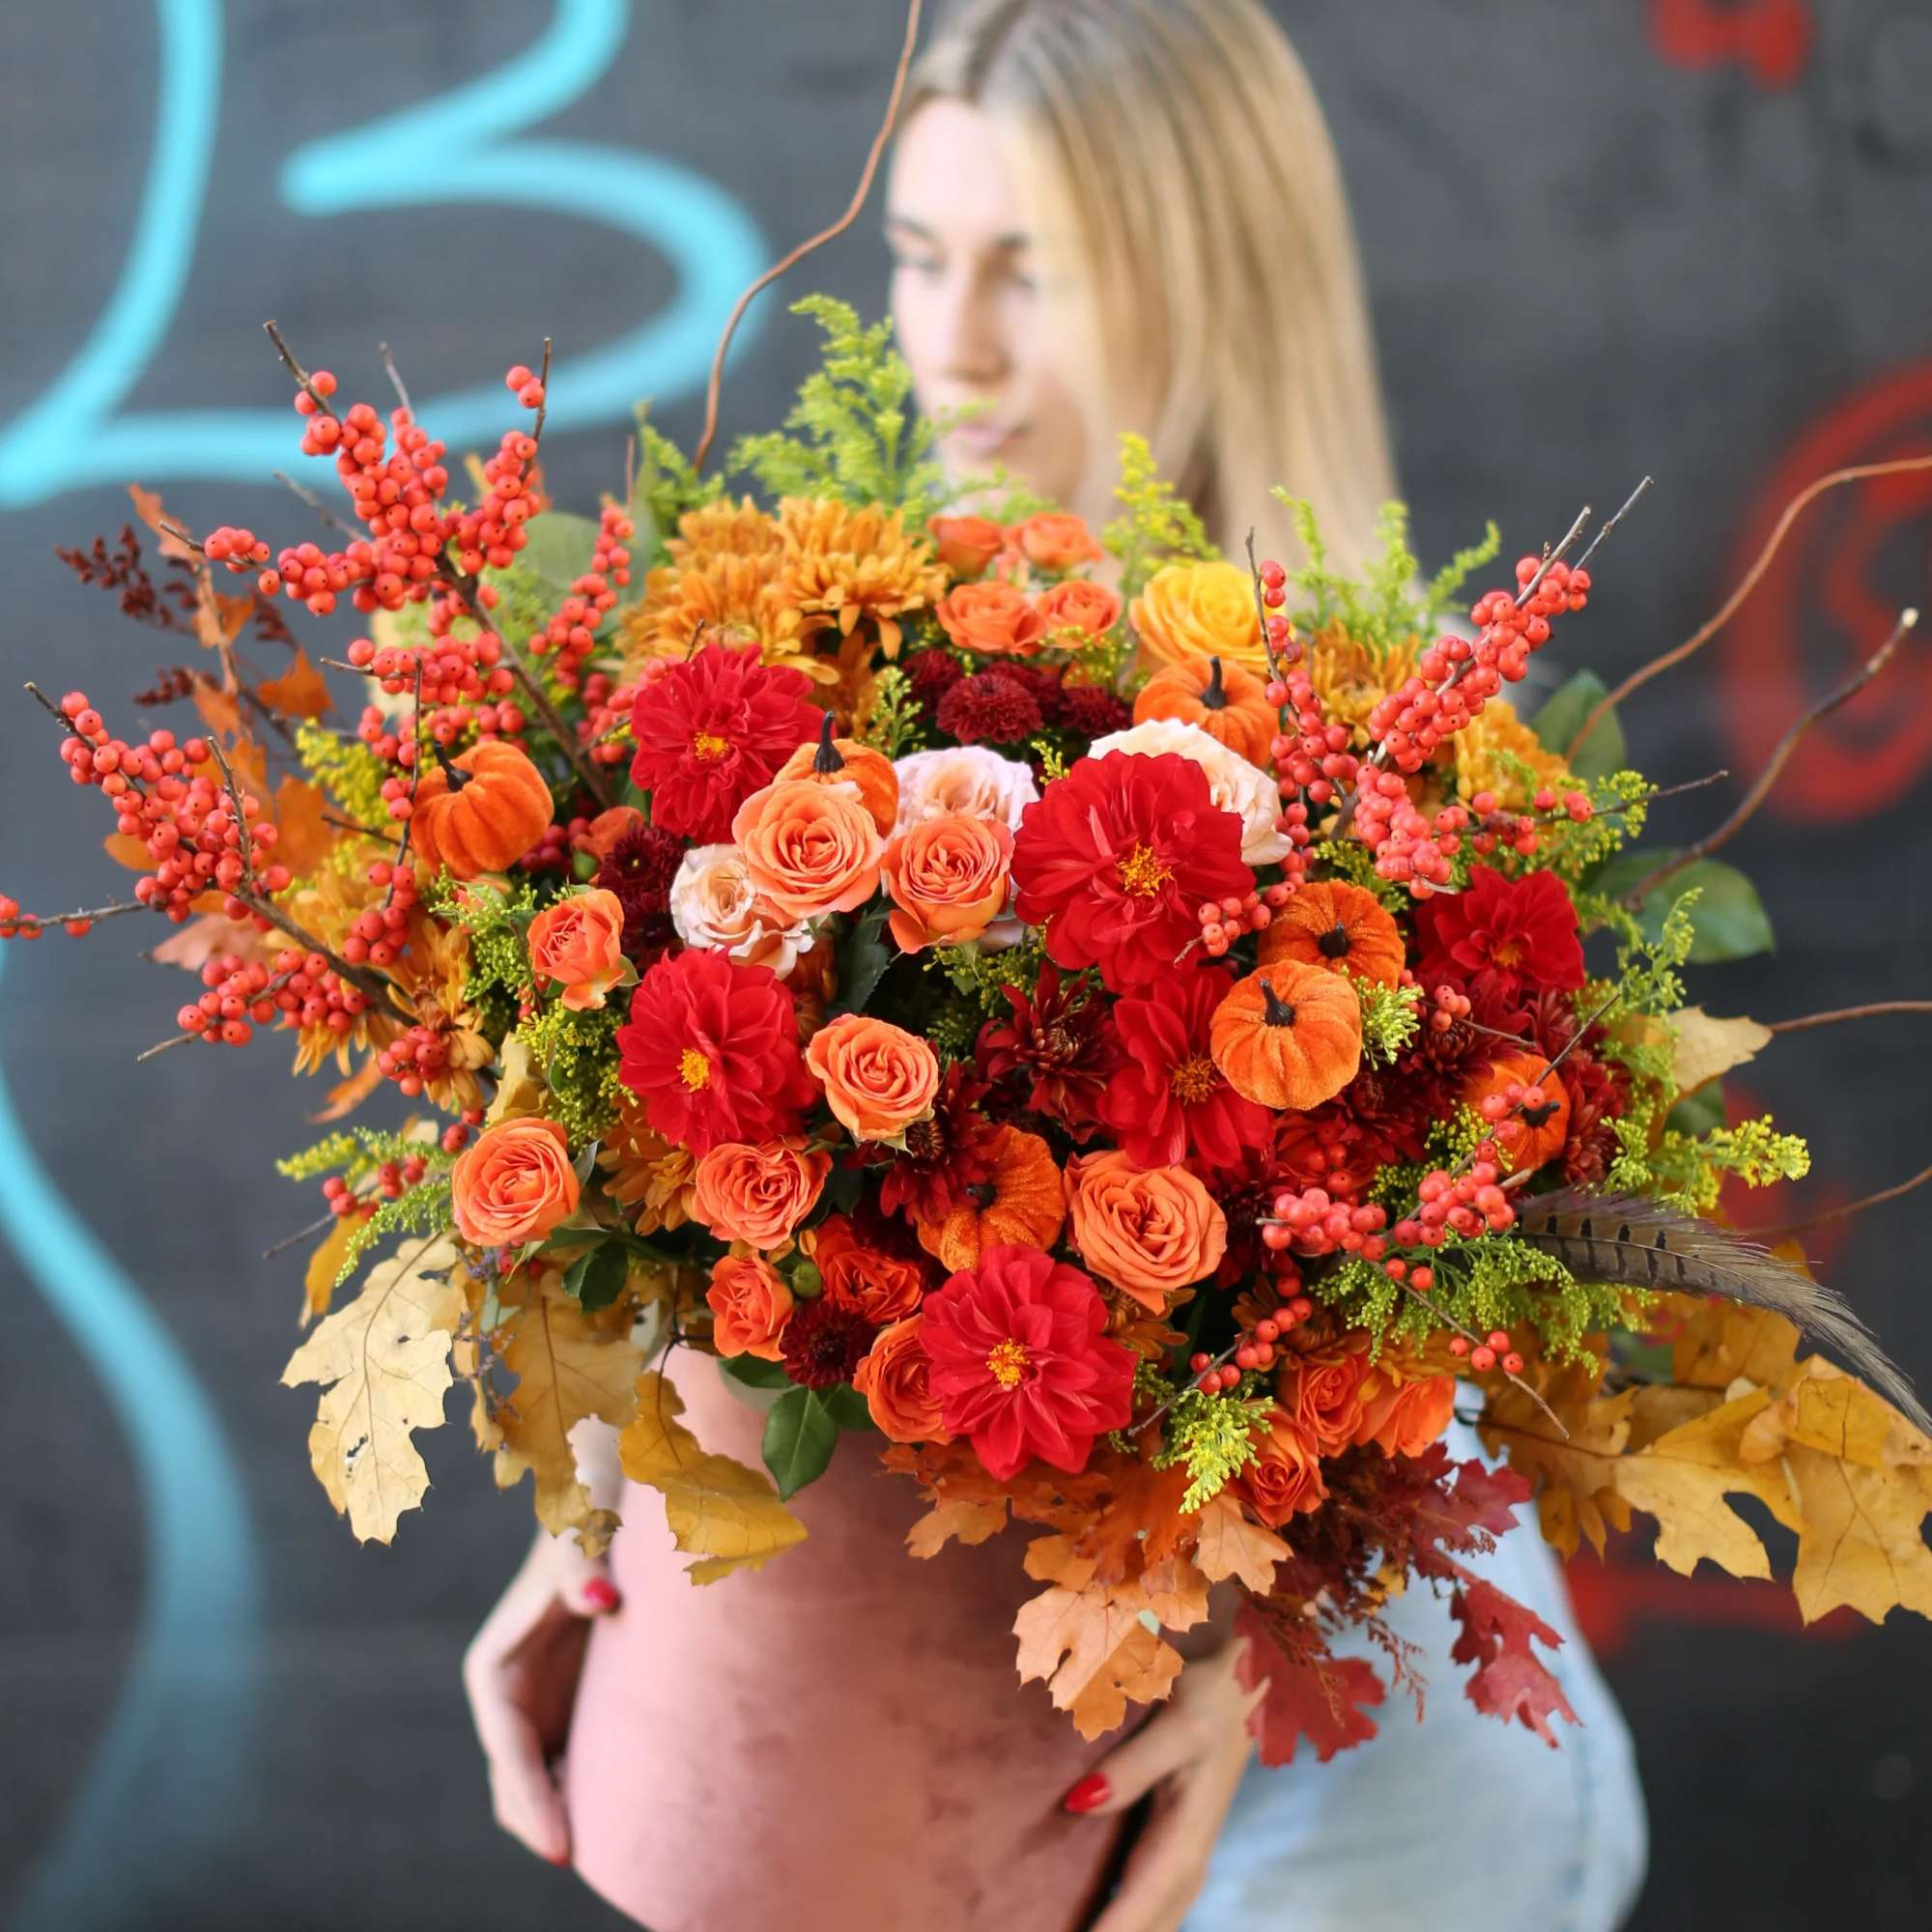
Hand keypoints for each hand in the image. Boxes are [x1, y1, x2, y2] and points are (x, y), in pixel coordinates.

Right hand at [463, 1526, 620, 1865]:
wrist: (610, 1512)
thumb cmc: (590, 1521)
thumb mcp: (581, 1536)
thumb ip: (583, 1563)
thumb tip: (601, 1599)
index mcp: (494, 1671)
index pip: (508, 1752)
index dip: (531, 1802)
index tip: (561, 1848)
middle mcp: (508, 1700)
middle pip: (516, 1786)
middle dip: (544, 1826)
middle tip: (590, 1863)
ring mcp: (538, 1711)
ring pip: (541, 1789)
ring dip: (566, 1820)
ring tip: (615, 1856)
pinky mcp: (569, 1712)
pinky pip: (572, 1771)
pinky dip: (587, 1799)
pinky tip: (629, 1821)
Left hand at [1062, 1637, 1265, 1931]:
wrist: (1249, 1678)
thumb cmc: (1217, 1695)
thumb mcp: (1183, 1721)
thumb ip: (1134, 1765)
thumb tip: (1079, 1804)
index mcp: (1185, 1839)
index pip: (1139, 1907)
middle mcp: (1184, 1858)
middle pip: (1146, 1924)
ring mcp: (1179, 1853)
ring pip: (1150, 1918)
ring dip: (1118, 1929)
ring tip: (1070, 1931)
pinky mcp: (1170, 1840)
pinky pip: (1144, 1897)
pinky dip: (1125, 1915)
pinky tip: (1092, 1916)